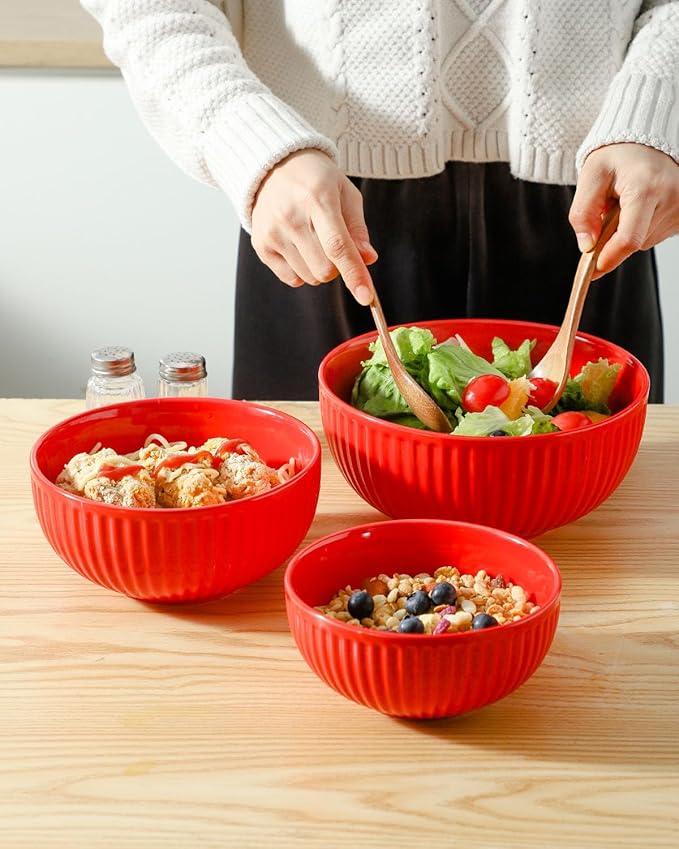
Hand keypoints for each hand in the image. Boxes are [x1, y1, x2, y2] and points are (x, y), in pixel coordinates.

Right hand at [251, 149, 376, 304]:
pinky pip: (291, 279)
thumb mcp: (345, 193)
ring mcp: (272, 232)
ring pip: (310, 277)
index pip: (337, 246)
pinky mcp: (261, 245)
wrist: (273, 167)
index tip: (365, 296)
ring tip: (314, 240)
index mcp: (318, 198)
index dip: (353, 274)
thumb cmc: (316, 180)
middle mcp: (291, 216)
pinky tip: (298, 246)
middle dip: (338, 268)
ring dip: (320, 268)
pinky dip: (302, 271)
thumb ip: (358, 228)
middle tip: (335, 245)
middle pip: (325, 270)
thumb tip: (368, 259)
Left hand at [569, 142, 678, 278]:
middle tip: (607, 210)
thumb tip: (586, 246)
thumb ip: (583, 211)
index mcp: (647, 188)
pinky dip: (642, 226)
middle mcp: (671, 199)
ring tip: (627, 201)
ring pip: (643, 241)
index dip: (607, 259)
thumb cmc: (618, 154)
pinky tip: (642, 205)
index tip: (592, 269)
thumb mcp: (591, 175)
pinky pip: (655, 234)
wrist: (648, 139)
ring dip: (628, 229)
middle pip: (633, 242)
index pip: (628, 239)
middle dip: (612, 236)